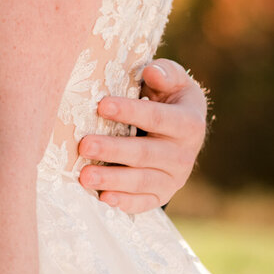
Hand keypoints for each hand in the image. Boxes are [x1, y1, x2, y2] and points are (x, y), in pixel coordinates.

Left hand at [78, 59, 207, 213]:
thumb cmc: (169, 97)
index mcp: (189, 123)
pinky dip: (124, 202)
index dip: (130, 111)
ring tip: (84, 175)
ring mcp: (174, 178)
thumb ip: (165, 73)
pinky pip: (144, 202)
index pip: (157, 118)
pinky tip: (103, 197)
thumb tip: (152, 71)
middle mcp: (184, 154)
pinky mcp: (162, 194)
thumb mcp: (174, 80)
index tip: (101, 105)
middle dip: (113, 150)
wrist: (183, 131)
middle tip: (84, 145)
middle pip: (146, 153)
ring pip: (142, 181)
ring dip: (112, 179)